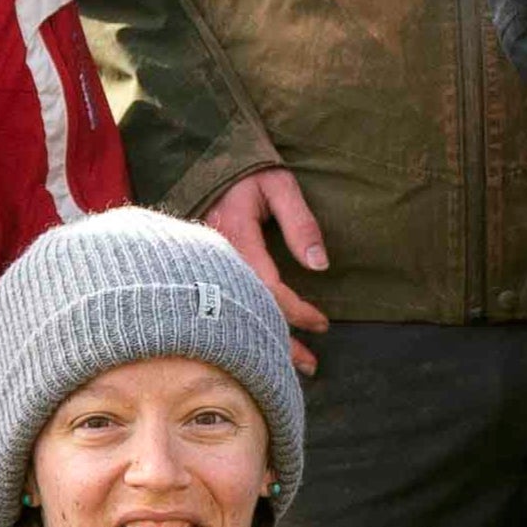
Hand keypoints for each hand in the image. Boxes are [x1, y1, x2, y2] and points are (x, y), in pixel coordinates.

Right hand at [201, 166, 337, 370]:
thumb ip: (301, 223)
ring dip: (262, 341)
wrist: (204, 160)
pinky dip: (245, 327)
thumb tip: (320, 266)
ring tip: (291, 367)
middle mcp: (217, 257)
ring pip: (236, 313)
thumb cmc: (247, 171)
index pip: (269, 287)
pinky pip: (227, 303)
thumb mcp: (279, 186)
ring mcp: (208, 264)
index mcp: (236, 237)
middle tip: (311, 367)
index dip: (296, 311)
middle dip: (280, 344)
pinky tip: (260, 343)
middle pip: (249, 311)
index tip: (322, 323)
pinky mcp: (205, 268)